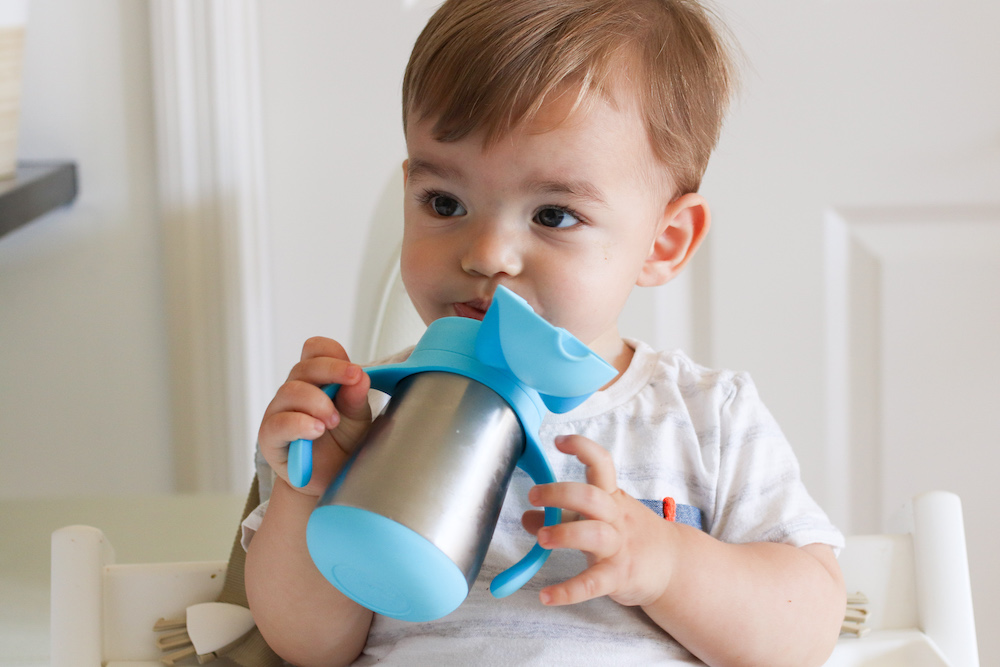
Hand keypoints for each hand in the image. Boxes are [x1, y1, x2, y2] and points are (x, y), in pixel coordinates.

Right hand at [258, 337, 371, 495]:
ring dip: (317, 402)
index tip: (355, 372)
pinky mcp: (270, 436)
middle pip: (304, 367)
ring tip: (333, 421)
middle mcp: (295, 390)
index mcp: (317, 379)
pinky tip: (316, 430)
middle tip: (353, 385)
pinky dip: (299, 424)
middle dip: (331, 372)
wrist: (331, 480)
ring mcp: (279, 411)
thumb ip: (356, 398)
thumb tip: (360, 376)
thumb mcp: (358, 419)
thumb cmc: (343, 444)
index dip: (334, 355)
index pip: (316, 350)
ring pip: (290, 391)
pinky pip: (278, 423)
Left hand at [523, 435, 678, 607]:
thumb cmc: (631, 534)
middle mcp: (616, 517)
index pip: (602, 463)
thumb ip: (563, 515)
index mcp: (612, 496)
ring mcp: (619, 547)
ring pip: (593, 535)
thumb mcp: (600, 517)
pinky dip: (568, 591)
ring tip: (541, 537)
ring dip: (564, 533)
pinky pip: (592, 584)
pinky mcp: (619, 576)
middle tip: (534, 495)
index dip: (582, 448)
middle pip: (591, 497)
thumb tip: (527, 517)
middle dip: (560, 492)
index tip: (559, 440)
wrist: (673, 566)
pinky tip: (546, 596)